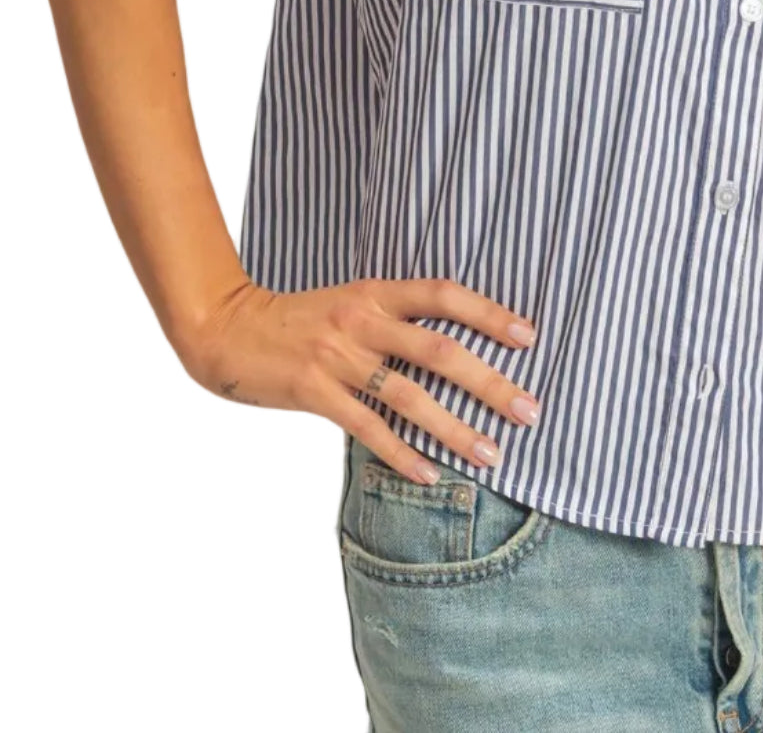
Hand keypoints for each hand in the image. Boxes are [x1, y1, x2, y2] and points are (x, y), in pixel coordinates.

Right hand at [180, 277, 541, 484]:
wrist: (228, 329)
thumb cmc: (302, 320)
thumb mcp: (352, 303)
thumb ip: (396, 318)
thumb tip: (457, 345)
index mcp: (376, 292)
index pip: (444, 296)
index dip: (489, 314)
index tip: (530, 337)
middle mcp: (362, 320)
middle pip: (439, 350)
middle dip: (489, 382)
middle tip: (529, 409)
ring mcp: (337, 356)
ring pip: (409, 396)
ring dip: (454, 429)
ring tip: (491, 455)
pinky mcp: (312, 391)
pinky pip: (368, 427)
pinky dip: (403, 453)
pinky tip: (431, 475)